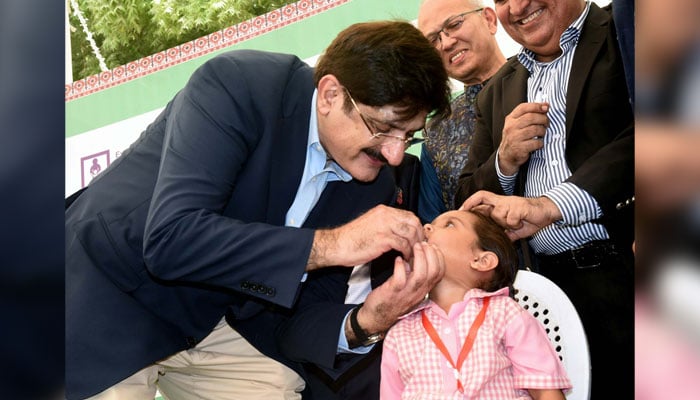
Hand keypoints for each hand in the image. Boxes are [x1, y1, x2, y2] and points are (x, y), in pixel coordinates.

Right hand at [307, 205, 423, 269]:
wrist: (337, 245)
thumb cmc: (351, 239)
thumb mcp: (371, 225)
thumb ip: (385, 224)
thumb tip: (399, 231)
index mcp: (383, 211)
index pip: (409, 215)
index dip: (416, 228)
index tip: (418, 240)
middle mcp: (386, 215)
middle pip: (413, 222)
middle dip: (419, 236)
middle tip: (420, 249)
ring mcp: (385, 225)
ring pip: (411, 233)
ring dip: (415, 246)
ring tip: (414, 256)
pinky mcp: (383, 238)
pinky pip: (403, 244)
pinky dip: (407, 252)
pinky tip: (405, 259)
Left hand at [351, 242, 444, 334]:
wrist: (376, 318)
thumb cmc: (392, 299)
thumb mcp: (409, 288)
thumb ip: (415, 274)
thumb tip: (417, 255)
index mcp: (423, 290)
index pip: (439, 273)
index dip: (439, 258)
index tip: (432, 246)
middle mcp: (418, 292)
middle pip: (433, 272)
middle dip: (431, 254)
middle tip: (423, 243)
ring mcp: (406, 294)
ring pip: (420, 275)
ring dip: (419, 258)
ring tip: (413, 247)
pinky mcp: (392, 293)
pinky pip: (400, 279)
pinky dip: (400, 267)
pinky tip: (398, 259)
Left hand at [459, 190, 561, 240]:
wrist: (546, 212)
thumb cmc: (529, 218)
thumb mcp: (513, 227)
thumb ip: (503, 232)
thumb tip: (493, 242)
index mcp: (500, 204)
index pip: (481, 197)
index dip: (470, 202)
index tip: (461, 210)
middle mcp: (503, 201)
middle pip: (484, 201)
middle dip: (479, 210)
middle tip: (477, 218)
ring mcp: (510, 203)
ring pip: (497, 214)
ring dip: (504, 223)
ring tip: (515, 224)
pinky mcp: (518, 207)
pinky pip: (510, 219)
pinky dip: (514, 224)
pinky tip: (521, 223)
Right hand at [498, 102, 548, 174]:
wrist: (507, 155)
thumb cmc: (516, 137)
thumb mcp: (517, 124)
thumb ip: (529, 114)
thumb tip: (546, 106)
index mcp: (510, 119)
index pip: (523, 107)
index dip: (536, 106)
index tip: (546, 107)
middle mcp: (511, 127)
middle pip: (531, 117)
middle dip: (543, 119)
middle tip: (547, 123)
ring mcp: (514, 138)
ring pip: (535, 129)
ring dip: (542, 131)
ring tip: (542, 133)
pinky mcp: (519, 148)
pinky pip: (536, 143)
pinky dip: (540, 143)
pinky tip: (539, 143)